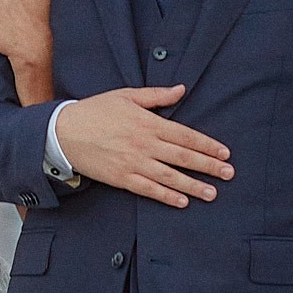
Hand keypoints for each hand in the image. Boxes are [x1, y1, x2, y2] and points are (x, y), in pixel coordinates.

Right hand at [54, 87, 234, 207]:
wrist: (64, 132)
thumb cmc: (95, 111)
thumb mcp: (126, 96)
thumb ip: (156, 96)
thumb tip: (182, 90)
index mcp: (148, 122)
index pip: (185, 135)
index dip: (207, 145)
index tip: (225, 152)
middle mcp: (144, 144)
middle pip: (183, 157)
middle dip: (208, 166)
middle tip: (229, 174)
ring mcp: (133, 163)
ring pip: (170, 176)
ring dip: (193, 185)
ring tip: (212, 193)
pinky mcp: (121, 178)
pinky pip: (148, 190)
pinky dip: (166, 196)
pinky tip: (182, 202)